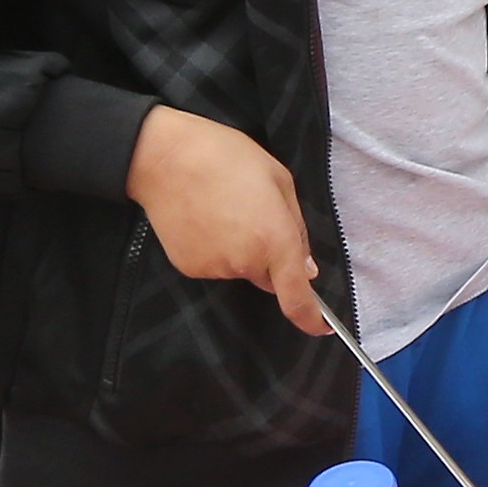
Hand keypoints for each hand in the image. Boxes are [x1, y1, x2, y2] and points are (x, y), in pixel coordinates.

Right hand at [124, 104, 326, 332]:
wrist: (165, 158)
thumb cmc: (228, 158)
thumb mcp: (279, 179)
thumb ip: (297, 227)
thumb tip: (307, 269)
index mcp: (276, 240)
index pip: (297, 296)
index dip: (311, 318)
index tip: (322, 328)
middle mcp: (246, 262)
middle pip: (269, 275)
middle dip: (271, 256)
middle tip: (253, 213)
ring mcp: (215, 268)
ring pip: (240, 269)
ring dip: (241, 249)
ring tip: (224, 209)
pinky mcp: (189, 267)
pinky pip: (215, 266)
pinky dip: (215, 249)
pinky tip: (204, 219)